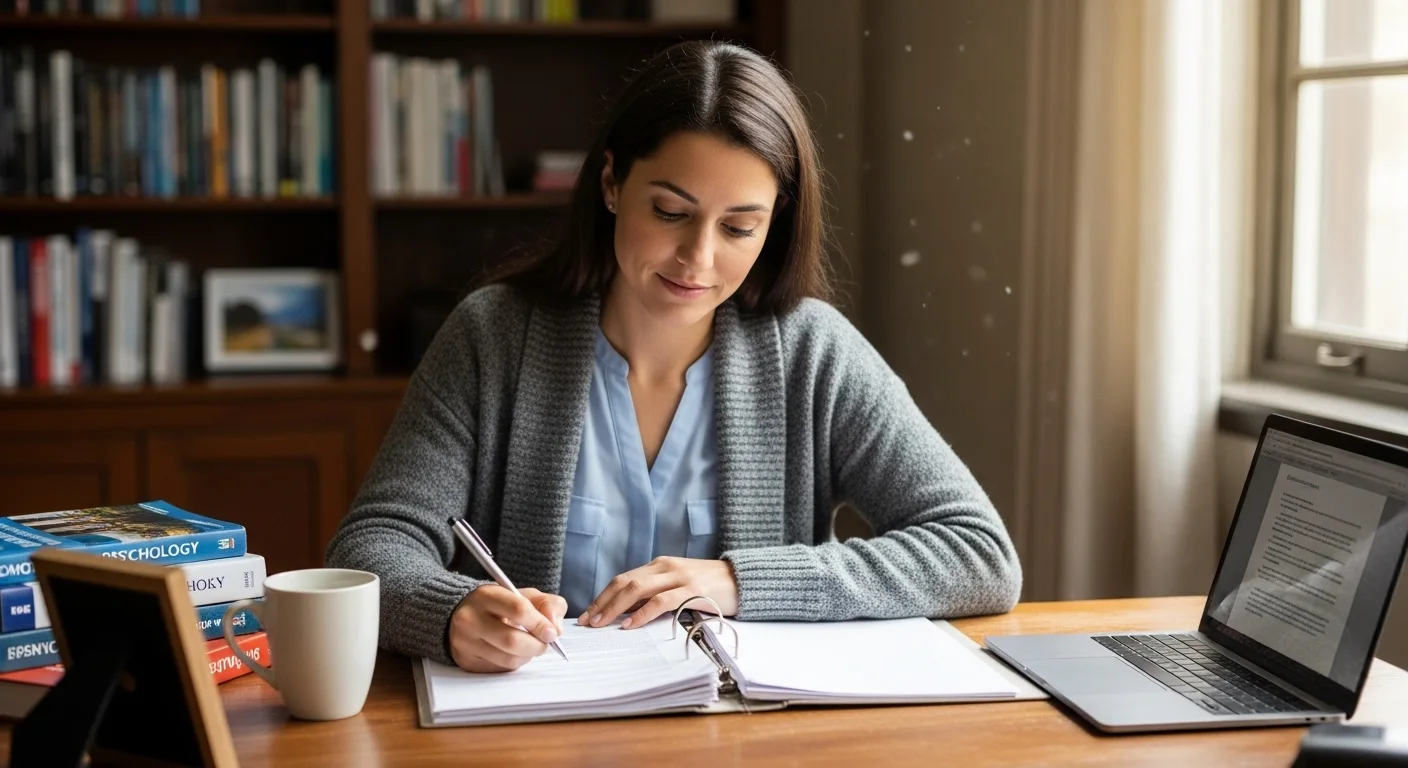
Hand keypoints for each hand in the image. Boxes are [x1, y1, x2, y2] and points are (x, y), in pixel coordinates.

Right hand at [449, 585, 566, 672]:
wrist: (464, 614)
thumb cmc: (500, 604)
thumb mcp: (525, 595)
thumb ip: (548, 605)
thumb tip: (555, 630)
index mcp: (486, 596)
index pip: (519, 610)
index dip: (541, 624)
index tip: (552, 633)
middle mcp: (470, 619)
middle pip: (512, 640)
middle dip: (536, 645)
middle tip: (544, 643)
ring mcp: (466, 642)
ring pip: (508, 659)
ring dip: (527, 656)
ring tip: (528, 646)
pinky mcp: (466, 661)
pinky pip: (500, 669)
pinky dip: (514, 663)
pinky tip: (513, 652)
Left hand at [579, 557, 738, 629]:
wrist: (743, 579)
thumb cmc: (710, 587)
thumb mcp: (678, 586)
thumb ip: (656, 594)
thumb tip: (627, 613)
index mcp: (659, 565)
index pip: (623, 579)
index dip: (603, 596)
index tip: (588, 614)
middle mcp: (665, 567)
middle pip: (624, 582)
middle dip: (602, 602)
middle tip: (587, 622)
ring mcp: (679, 577)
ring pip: (637, 589)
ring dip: (615, 608)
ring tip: (602, 624)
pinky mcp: (692, 590)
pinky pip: (661, 601)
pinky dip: (642, 613)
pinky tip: (630, 625)